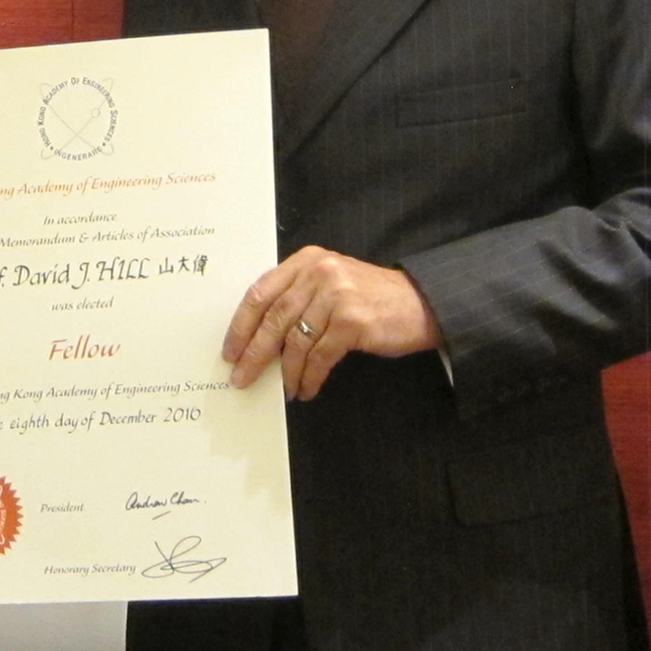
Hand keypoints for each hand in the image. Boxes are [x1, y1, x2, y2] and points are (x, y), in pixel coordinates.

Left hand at [222, 246, 440, 401]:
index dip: (241, 324)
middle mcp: (319, 272)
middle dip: (254, 353)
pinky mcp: (353, 321)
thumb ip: (296, 297)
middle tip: (241, 377)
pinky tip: (306, 389)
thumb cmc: (369, 297)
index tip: (230, 350)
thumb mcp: (329, 282)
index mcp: (305, 261)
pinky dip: (309, 377)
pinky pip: (319, 356)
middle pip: (273, 318)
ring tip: (284, 390)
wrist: (420, 303)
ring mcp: (336, 295)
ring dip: (286, 372)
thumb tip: (257, 339)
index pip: (260, 292)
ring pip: (295, 341)